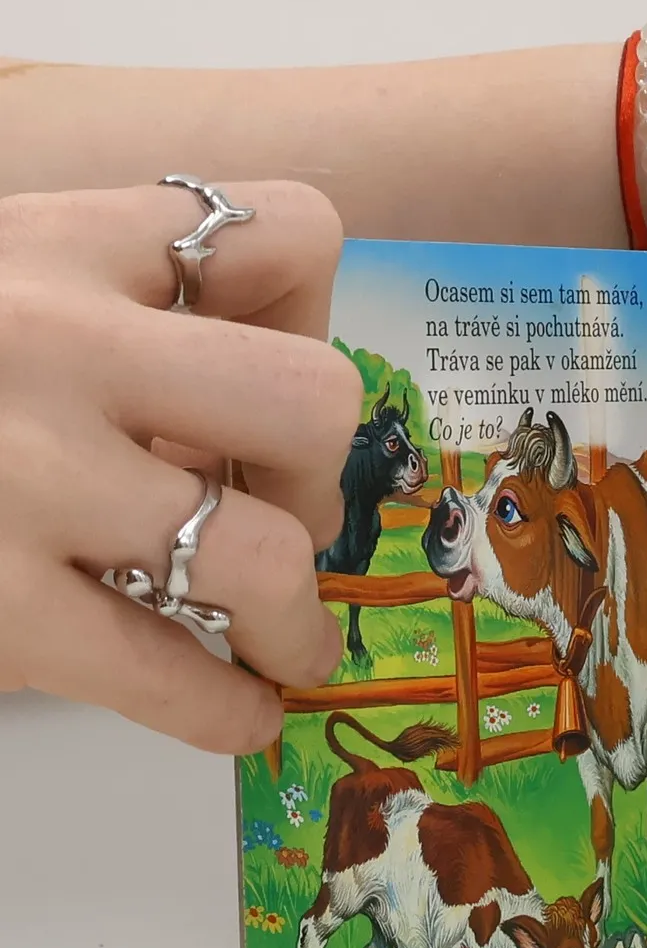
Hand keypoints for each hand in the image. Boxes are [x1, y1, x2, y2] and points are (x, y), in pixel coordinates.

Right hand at [0, 182, 359, 750]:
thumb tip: (237, 434)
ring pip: (263, 553)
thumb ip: (100, 313)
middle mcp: (50, 340)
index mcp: (54, 240)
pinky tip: (236, 715)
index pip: (289, 231)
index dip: (307, 318)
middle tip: (277, 520)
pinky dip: (226, 707)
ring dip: (293, 620)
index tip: (254, 383)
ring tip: (281, 646)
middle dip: (316, 478)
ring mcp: (18, 475)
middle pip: (308, 397)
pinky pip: (169, 669)